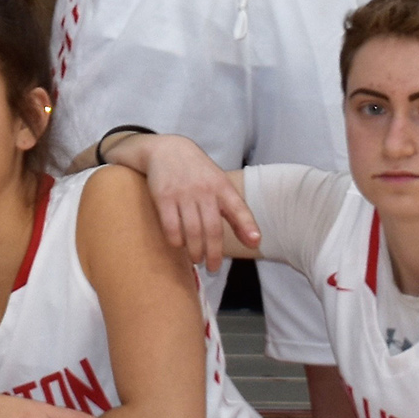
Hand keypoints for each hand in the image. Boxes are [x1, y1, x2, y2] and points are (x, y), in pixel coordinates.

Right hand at [120, 133, 255, 267]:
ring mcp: (183, 192)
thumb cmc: (197, 172)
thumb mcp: (219, 185)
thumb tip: (255, 242)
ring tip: (196, 259)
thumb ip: (236, 212)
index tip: (255, 242)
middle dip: (214, 253)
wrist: (166, 149)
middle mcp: (204, 189)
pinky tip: (178, 245)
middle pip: (213, 229)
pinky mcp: (163, 196)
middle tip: (212, 268)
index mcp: (221, 186)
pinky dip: (176, 240)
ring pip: (192, 231)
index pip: (238, 207)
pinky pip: (171, 225)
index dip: (248, 225)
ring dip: (195, 251)